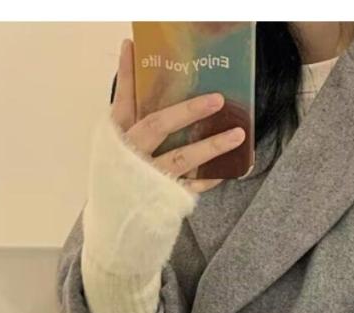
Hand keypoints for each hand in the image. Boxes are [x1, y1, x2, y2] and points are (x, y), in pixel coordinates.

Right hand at [112, 38, 244, 193]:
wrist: (115, 219)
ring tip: (238, 135)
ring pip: (181, 160)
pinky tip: (230, 168)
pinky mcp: (163, 198)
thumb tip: (133, 54)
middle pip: (158, 127)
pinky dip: (210, 178)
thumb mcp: (115, 136)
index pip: (127, 103)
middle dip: (188, 111)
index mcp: (120, 139)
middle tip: (218, 99)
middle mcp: (132, 157)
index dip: (132, 77)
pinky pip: (191, 188)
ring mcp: (149, 178)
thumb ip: (127, 100)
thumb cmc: (117, 172)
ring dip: (211, 146)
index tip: (140, 51)